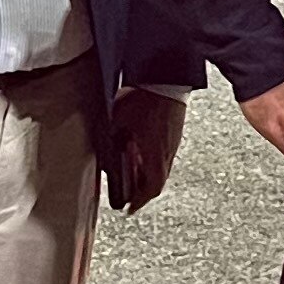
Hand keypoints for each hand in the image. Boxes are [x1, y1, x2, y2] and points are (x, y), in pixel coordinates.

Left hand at [109, 87, 186, 210]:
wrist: (167, 75)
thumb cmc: (144, 97)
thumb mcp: (117, 121)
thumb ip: (112, 140)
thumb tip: (108, 151)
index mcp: (154, 154)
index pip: (151, 188)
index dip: (140, 202)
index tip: (130, 209)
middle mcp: (168, 151)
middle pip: (158, 180)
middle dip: (143, 190)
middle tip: (132, 194)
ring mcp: (174, 140)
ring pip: (162, 166)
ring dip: (148, 173)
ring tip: (134, 170)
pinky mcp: (176, 129)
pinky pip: (165, 152)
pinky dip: (153, 158)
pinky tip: (142, 149)